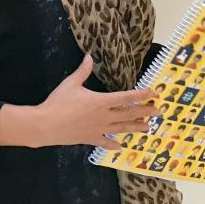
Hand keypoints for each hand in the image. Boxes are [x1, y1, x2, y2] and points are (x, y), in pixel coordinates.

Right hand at [36, 53, 159, 149]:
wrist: (46, 125)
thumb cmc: (59, 103)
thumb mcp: (71, 84)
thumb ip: (82, 71)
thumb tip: (89, 56)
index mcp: (101, 101)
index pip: (127, 97)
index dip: (142, 94)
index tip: (154, 93)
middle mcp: (104, 116)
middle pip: (129, 114)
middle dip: (145, 111)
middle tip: (158, 111)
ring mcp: (98, 129)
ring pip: (121, 128)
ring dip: (135, 128)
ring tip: (147, 128)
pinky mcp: (90, 138)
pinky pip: (105, 142)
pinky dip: (113, 144)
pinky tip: (120, 147)